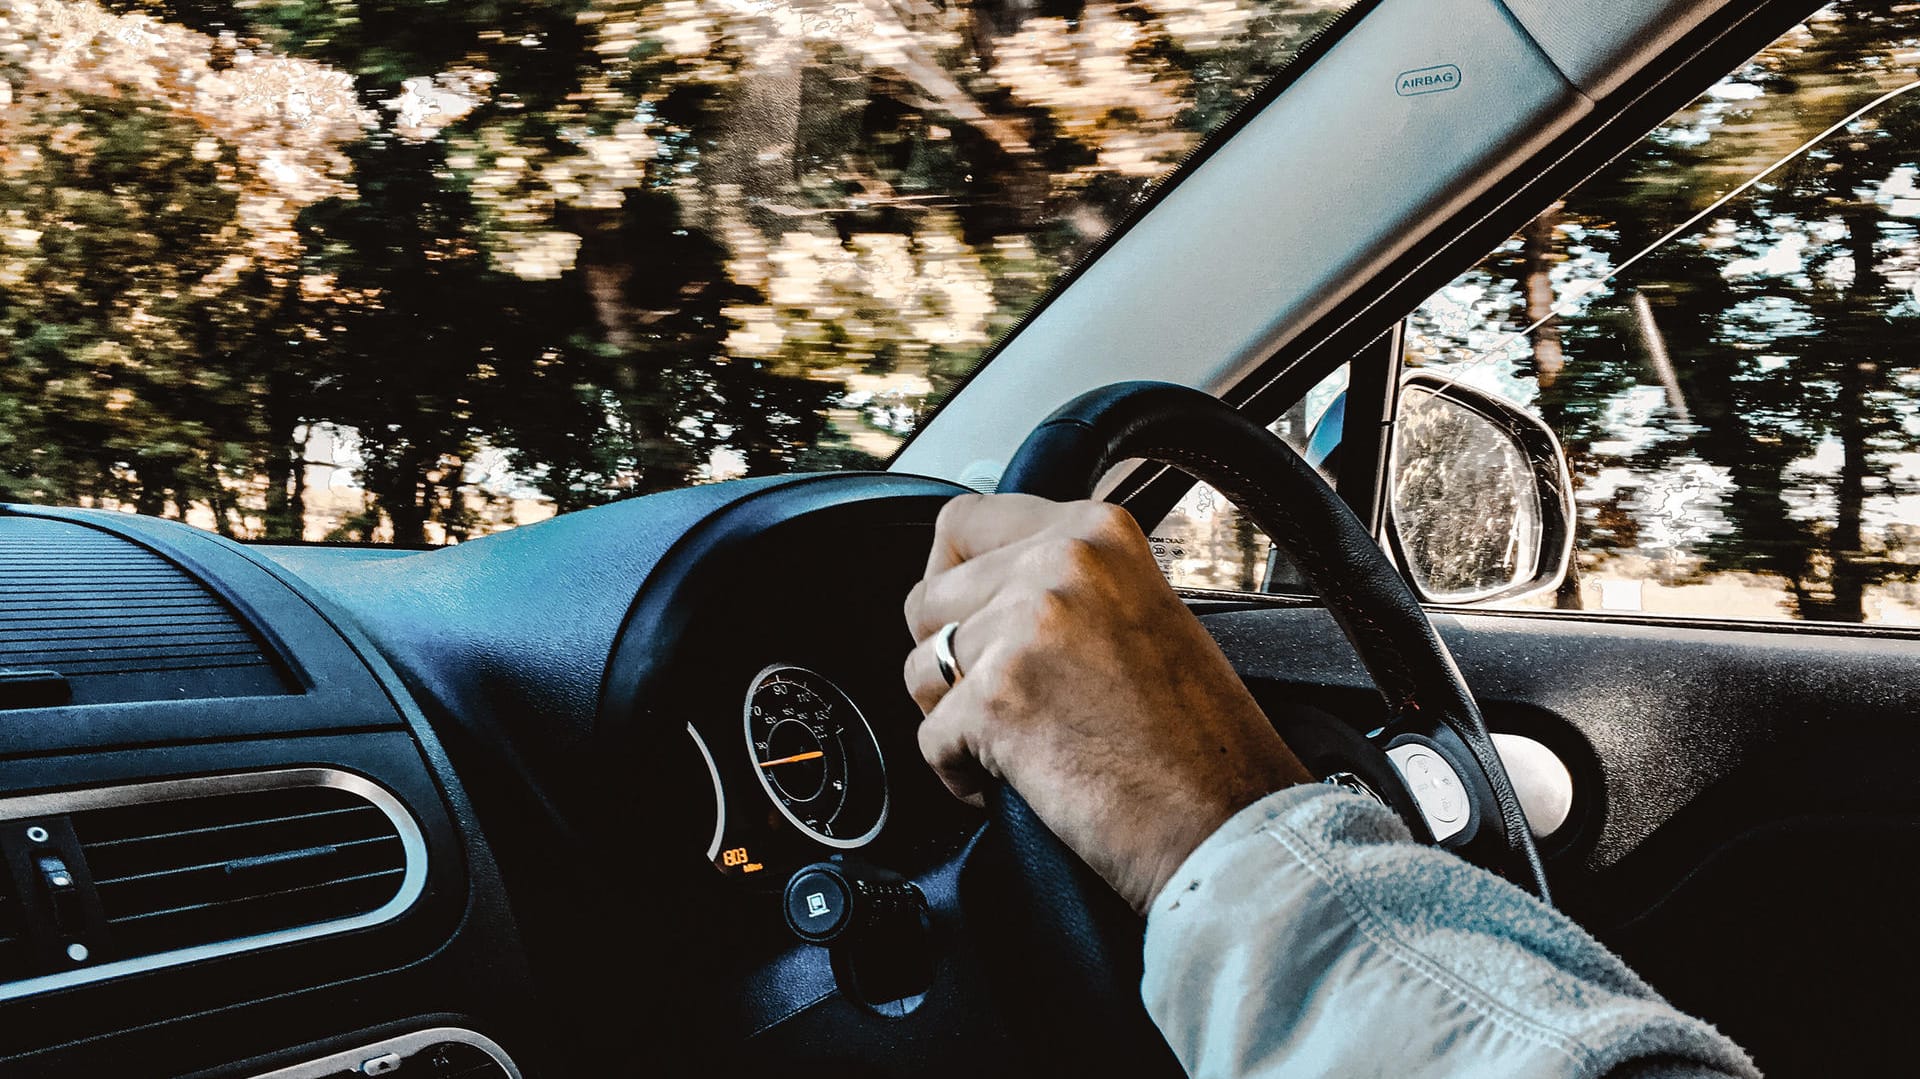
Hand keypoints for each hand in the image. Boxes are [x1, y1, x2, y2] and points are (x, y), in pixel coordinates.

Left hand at [903, 493, 1312, 912]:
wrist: (1227, 822)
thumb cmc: (1199, 740)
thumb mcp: (1142, 611)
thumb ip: (1064, 583)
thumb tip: (982, 585)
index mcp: (1097, 533)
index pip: (964, 520)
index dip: (952, 577)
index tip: (968, 617)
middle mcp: (1059, 564)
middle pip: (927, 597)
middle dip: (948, 655)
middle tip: (1001, 698)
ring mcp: (1024, 628)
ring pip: (921, 667)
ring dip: (951, 715)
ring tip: (1017, 742)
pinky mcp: (995, 700)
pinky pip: (929, 738)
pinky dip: (961, 772)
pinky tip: (1020, 780)